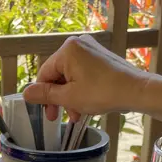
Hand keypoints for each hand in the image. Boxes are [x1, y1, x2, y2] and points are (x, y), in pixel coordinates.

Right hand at [23, 34, 151, 120]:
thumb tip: (27, 93)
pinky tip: (84, 106)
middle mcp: (78, 45)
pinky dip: (80, 91)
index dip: (43, 96)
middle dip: (58, 98)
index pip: (45, 74)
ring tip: (76, 115)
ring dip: (70, 98)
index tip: (46, 113)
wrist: (134, 91)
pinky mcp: (99, 58)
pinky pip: (82, 75)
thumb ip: (46, 95)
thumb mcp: (69, 97)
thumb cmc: (103, 92)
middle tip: (58, 117)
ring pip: (70, 77)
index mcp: (67, 50)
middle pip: (57, 75)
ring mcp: (90, 50)